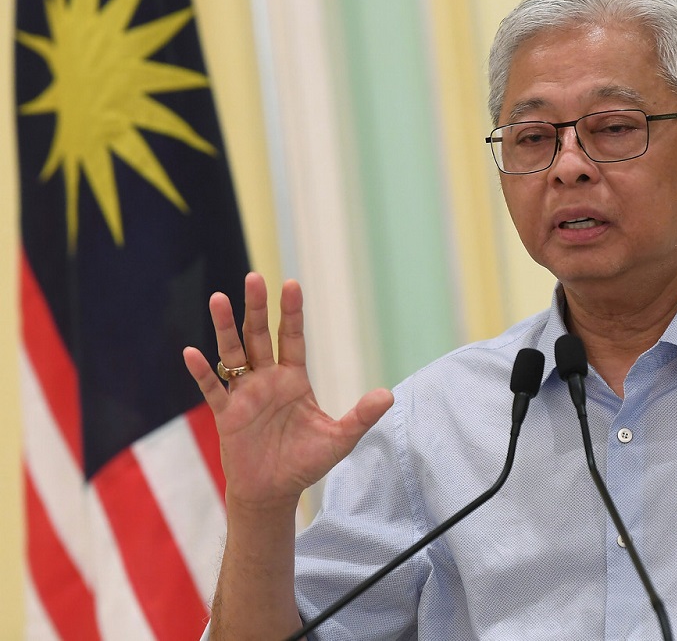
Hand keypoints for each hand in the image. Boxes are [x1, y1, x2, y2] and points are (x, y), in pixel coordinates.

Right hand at [183, 273, 392, 511]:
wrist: (274, 493)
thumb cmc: (305, 463)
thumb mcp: (339, 440)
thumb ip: (361, 417)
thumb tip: (388, 396)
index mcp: (293, 379)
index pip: (293, 338)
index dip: (292, 312)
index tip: (292, 284)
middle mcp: (267, 380)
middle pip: (259, 336)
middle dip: (257, 309)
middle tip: (254, 277)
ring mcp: (244, 395)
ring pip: (233, 354)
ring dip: (225, 328)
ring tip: (218, 299)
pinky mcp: (227, 416)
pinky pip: (212, 390)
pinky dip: (202, 373)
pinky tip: (192, 353)